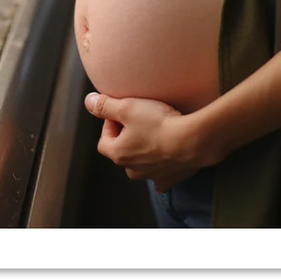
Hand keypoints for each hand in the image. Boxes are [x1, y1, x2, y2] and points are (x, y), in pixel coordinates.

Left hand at [84, 92, 201, 191]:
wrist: (192, 141)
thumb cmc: (158, 123)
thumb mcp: (127, 107)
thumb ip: (105, 105)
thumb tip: (88, 102)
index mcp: (119, 155)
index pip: (104, 140)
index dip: (110, 124)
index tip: (122, 112)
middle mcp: (133, 170)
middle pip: (123, 152)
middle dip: (128, 136)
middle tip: (140, 119)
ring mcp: (153, 176)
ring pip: (142, 162)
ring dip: (145, 148)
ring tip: (157, 130)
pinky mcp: (171, 178)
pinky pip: (163, 173)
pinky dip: (163, 164)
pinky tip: (168, 153)